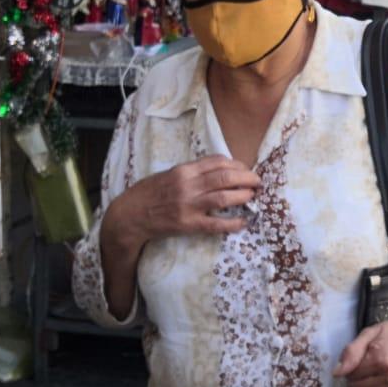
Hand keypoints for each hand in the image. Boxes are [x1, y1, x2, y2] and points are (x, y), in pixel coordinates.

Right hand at [106, 155, 260, 249]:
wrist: (129, 216)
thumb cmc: (150, 193)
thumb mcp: (170, 174)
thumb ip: (193, 171)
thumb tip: (220, 169)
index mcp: (184, 170)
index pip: (218, 161)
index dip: (237, 164)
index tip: (246, 168)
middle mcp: (188, 185)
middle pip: (226, 177)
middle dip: (247, 177)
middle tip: (258, 181)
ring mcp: (188, 206)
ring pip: (224, 197)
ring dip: (243, 195)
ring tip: (253, 196)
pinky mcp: (188, 225)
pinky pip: (215, 224)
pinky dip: (233, 223)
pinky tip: (244, 222)